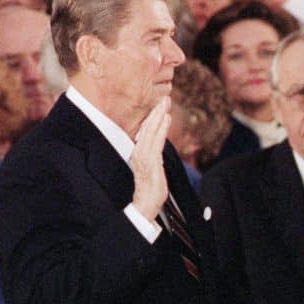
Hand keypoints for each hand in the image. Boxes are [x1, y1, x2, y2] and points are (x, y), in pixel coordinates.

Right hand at [130, 97, 170, 220]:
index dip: (153, 117)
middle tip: (164, 98)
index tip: (160, 105)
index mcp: (138, 153)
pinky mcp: (150, 162)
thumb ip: (154, 156)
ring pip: (150, 131)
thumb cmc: (149, 189)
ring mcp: (144, 157)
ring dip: (158, 116)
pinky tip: (165, 119)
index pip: (145, 131)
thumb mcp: (153, 168)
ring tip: (165, 104)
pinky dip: (160, 129)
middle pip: (147, 128)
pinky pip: (156, 142)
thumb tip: (159, 145)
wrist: (145, 204)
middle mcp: (139, 152)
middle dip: (156, 112)